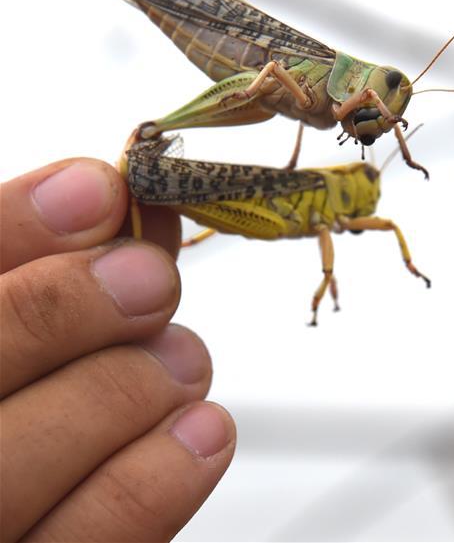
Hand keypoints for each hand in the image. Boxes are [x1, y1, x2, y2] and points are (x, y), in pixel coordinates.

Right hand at [0, 158, 235, 540]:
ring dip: (119, 394)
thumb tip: (101, 193)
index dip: (11, 228)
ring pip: (14, 471)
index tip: (99, 190)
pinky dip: (153, 483)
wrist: (19, 494)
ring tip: (183, 357)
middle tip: (151, 277)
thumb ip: (31, 262)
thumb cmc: (21, 388)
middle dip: (66, 313)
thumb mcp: (12, 314)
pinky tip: (204, 430)